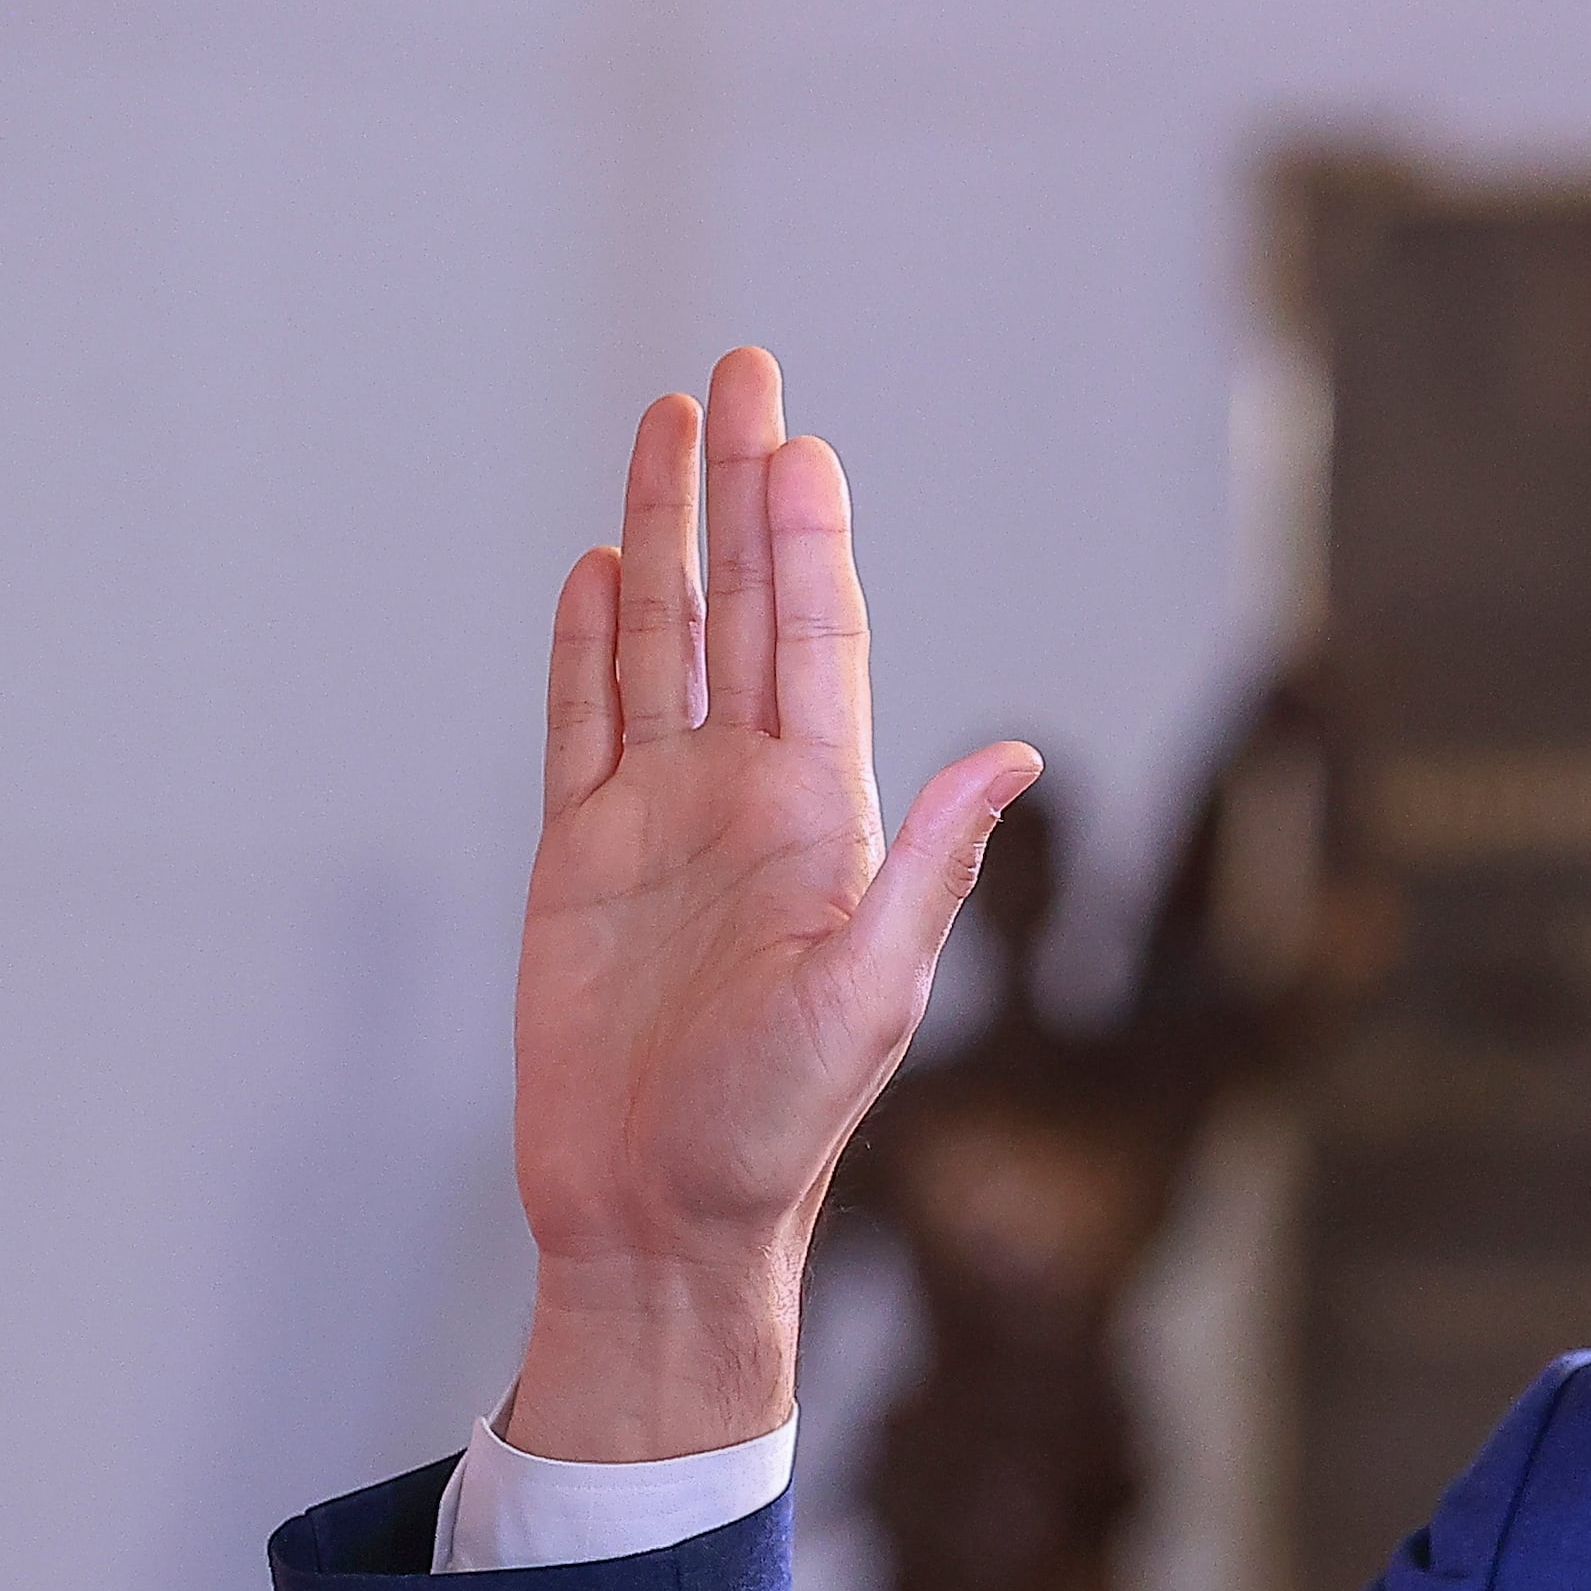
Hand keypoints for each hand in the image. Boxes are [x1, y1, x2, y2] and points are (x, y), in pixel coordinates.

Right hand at [499, 350, 1035, 1460]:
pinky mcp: (577, 863)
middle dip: (738, 488)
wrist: (658, 1221)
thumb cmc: (776, 1134)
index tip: (801, 440)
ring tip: (660, 424)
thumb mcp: (869, 998)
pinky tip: (600, 569)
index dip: (808, 538)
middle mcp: (744, 799)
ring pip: (658, 642)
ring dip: (662, 534)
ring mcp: (656, 824)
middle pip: (741, 607)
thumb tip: (1013, 751)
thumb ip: (929, 867)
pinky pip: (581, 725)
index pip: (817, 643)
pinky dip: (588, 644)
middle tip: (737, 369)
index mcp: (822, 818)